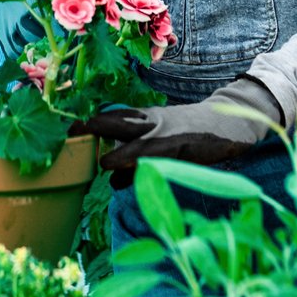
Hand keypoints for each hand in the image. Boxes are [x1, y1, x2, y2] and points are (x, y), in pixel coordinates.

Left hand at [90, 78, 282, 187]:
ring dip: (121, 153)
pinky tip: (142, 177)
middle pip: (119, 122)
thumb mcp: (162, 138)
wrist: (229, 121)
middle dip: (95, 129)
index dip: (89, 124)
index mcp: (147, 117)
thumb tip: (113, 180)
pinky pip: (166, 157)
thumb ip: (136, 157)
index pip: (112, 117)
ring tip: (104, 163)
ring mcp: (169, 134)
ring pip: (141, 142)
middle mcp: (154, 122)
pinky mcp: (185, 147)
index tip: (68, 132)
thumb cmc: (190, 132)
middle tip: (73, 139)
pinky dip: (150, 166)